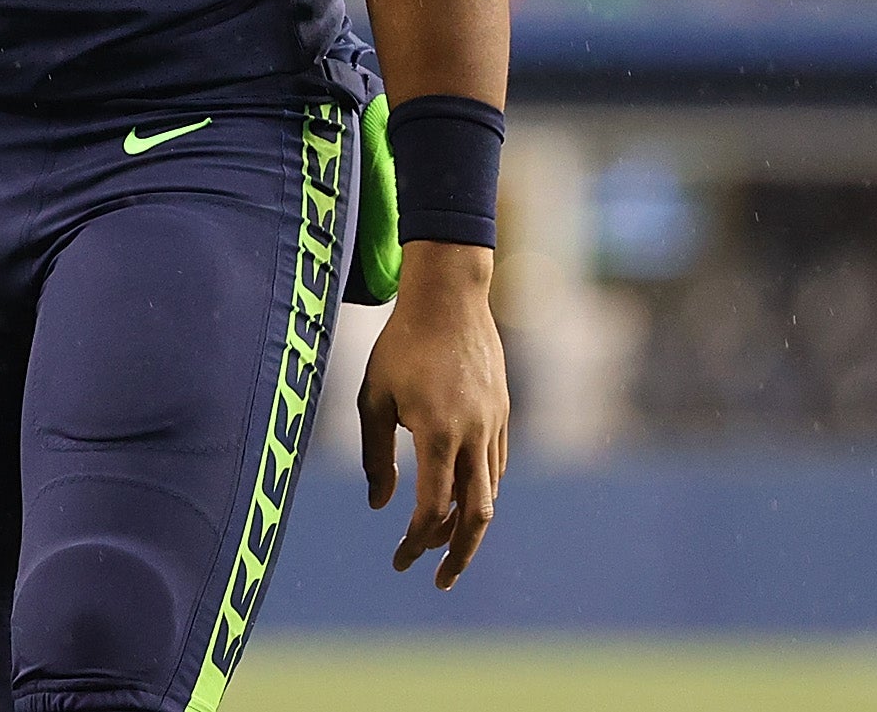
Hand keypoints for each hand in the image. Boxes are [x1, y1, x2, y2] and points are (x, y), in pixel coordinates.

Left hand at [356, 240, 506, 589]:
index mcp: (438, 434)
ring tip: (443, 542)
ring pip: (489, 493)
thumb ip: (376, 457)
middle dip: (458, 555)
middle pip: (476, 516)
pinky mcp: (503, 414)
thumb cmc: (401, 345)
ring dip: (468, 525)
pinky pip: (495, 467)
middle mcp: (474, 435)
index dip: (415, 543)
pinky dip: (478, 491)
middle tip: (439, 580)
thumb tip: (379, 505)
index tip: (399, 561)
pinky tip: (459, 499)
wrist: (449, 296)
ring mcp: (494, 425)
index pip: (432, 510)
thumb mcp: (374, 399)